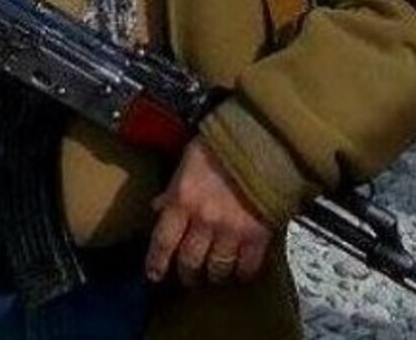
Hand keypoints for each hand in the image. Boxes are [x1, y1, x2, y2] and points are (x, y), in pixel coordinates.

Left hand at [145, 138, 273, 287]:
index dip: (156, 262)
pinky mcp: (258, 236)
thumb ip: (173, 188)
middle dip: (187, 272)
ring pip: (217, 268)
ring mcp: (231, 230)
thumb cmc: (222, 146)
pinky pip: (247, 267)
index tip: (154, 274)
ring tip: (214, 272)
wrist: (261, 140)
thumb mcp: (188, 162)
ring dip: (214, 273)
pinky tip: (240, 269)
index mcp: (183, 199)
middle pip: (189, 260)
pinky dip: (242, 272)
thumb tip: (158, 206)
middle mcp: (204, 219)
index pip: (162, 240)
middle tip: (188, 275)